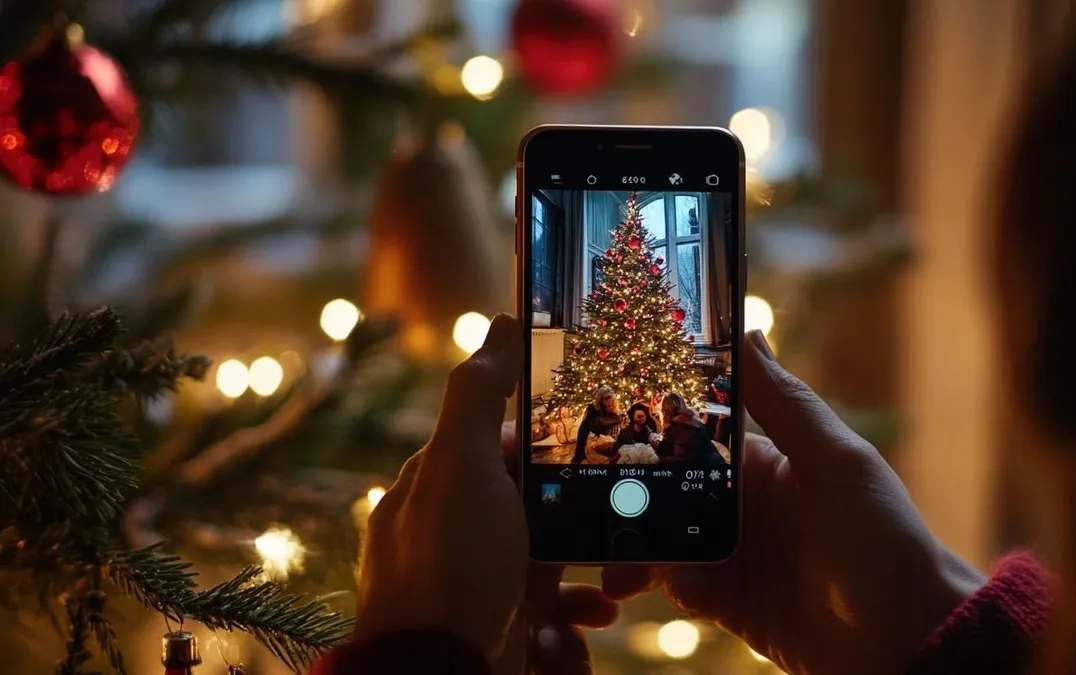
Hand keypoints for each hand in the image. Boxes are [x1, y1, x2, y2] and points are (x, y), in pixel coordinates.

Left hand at [356, 314, 617, 673]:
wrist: (438, 674)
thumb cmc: (447, 566)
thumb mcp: (459, 466)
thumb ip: (477, 393)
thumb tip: (502, 320)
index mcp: (435, 485)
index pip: (500, 444)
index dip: (549, 442)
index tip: (599, 441)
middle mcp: (450, 533)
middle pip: (532, 503)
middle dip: (580, 510)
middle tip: (624, 515)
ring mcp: (473, 584)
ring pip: (548, 560)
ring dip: (589, 567)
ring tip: (618, 579)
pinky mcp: (495, 628)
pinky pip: (549, 612)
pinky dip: (578, 612)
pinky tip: (596, 616)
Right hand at [603, 331, 983, 674]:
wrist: (906, 640)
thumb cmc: (884, 541)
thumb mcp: (836, 462)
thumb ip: (786, 403)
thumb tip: (750, 330)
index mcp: (766, 462)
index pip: (696, 437)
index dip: (653, 433)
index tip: (608, 429)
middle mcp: (744, 506)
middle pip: (668, 491)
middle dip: (629, 496)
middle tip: (590, 503)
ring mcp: (734, 555)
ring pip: (663, 538)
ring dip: (634, 546)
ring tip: (613, 561)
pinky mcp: (728, 603)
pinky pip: (677, 586)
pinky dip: (660, 583)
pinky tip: (661, 585)